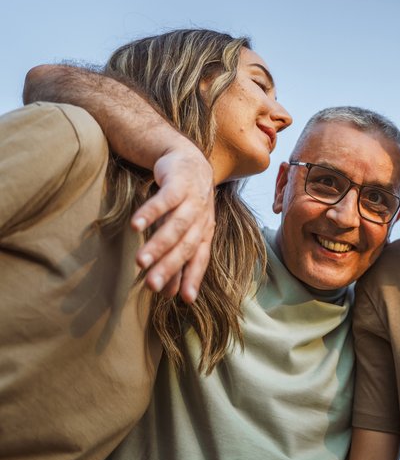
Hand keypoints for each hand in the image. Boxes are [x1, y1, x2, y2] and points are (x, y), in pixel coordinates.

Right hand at [131, 140, 214, 303]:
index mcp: (204, 232)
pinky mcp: (178, 183)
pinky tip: (135, 226)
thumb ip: (178, 259)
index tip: (184, 299)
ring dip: (158, 244)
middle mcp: (201, 219)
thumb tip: (172, 295)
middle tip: (151, 285)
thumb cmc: (185, 202)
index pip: (199, 258)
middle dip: (169, 267)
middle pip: (185, 246)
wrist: (189, 159)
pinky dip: (151, 213)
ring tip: (140, 262)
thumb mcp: (184, 230)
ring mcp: (192, 200)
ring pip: (176, 226)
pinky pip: (164, 200)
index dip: (193, 277)